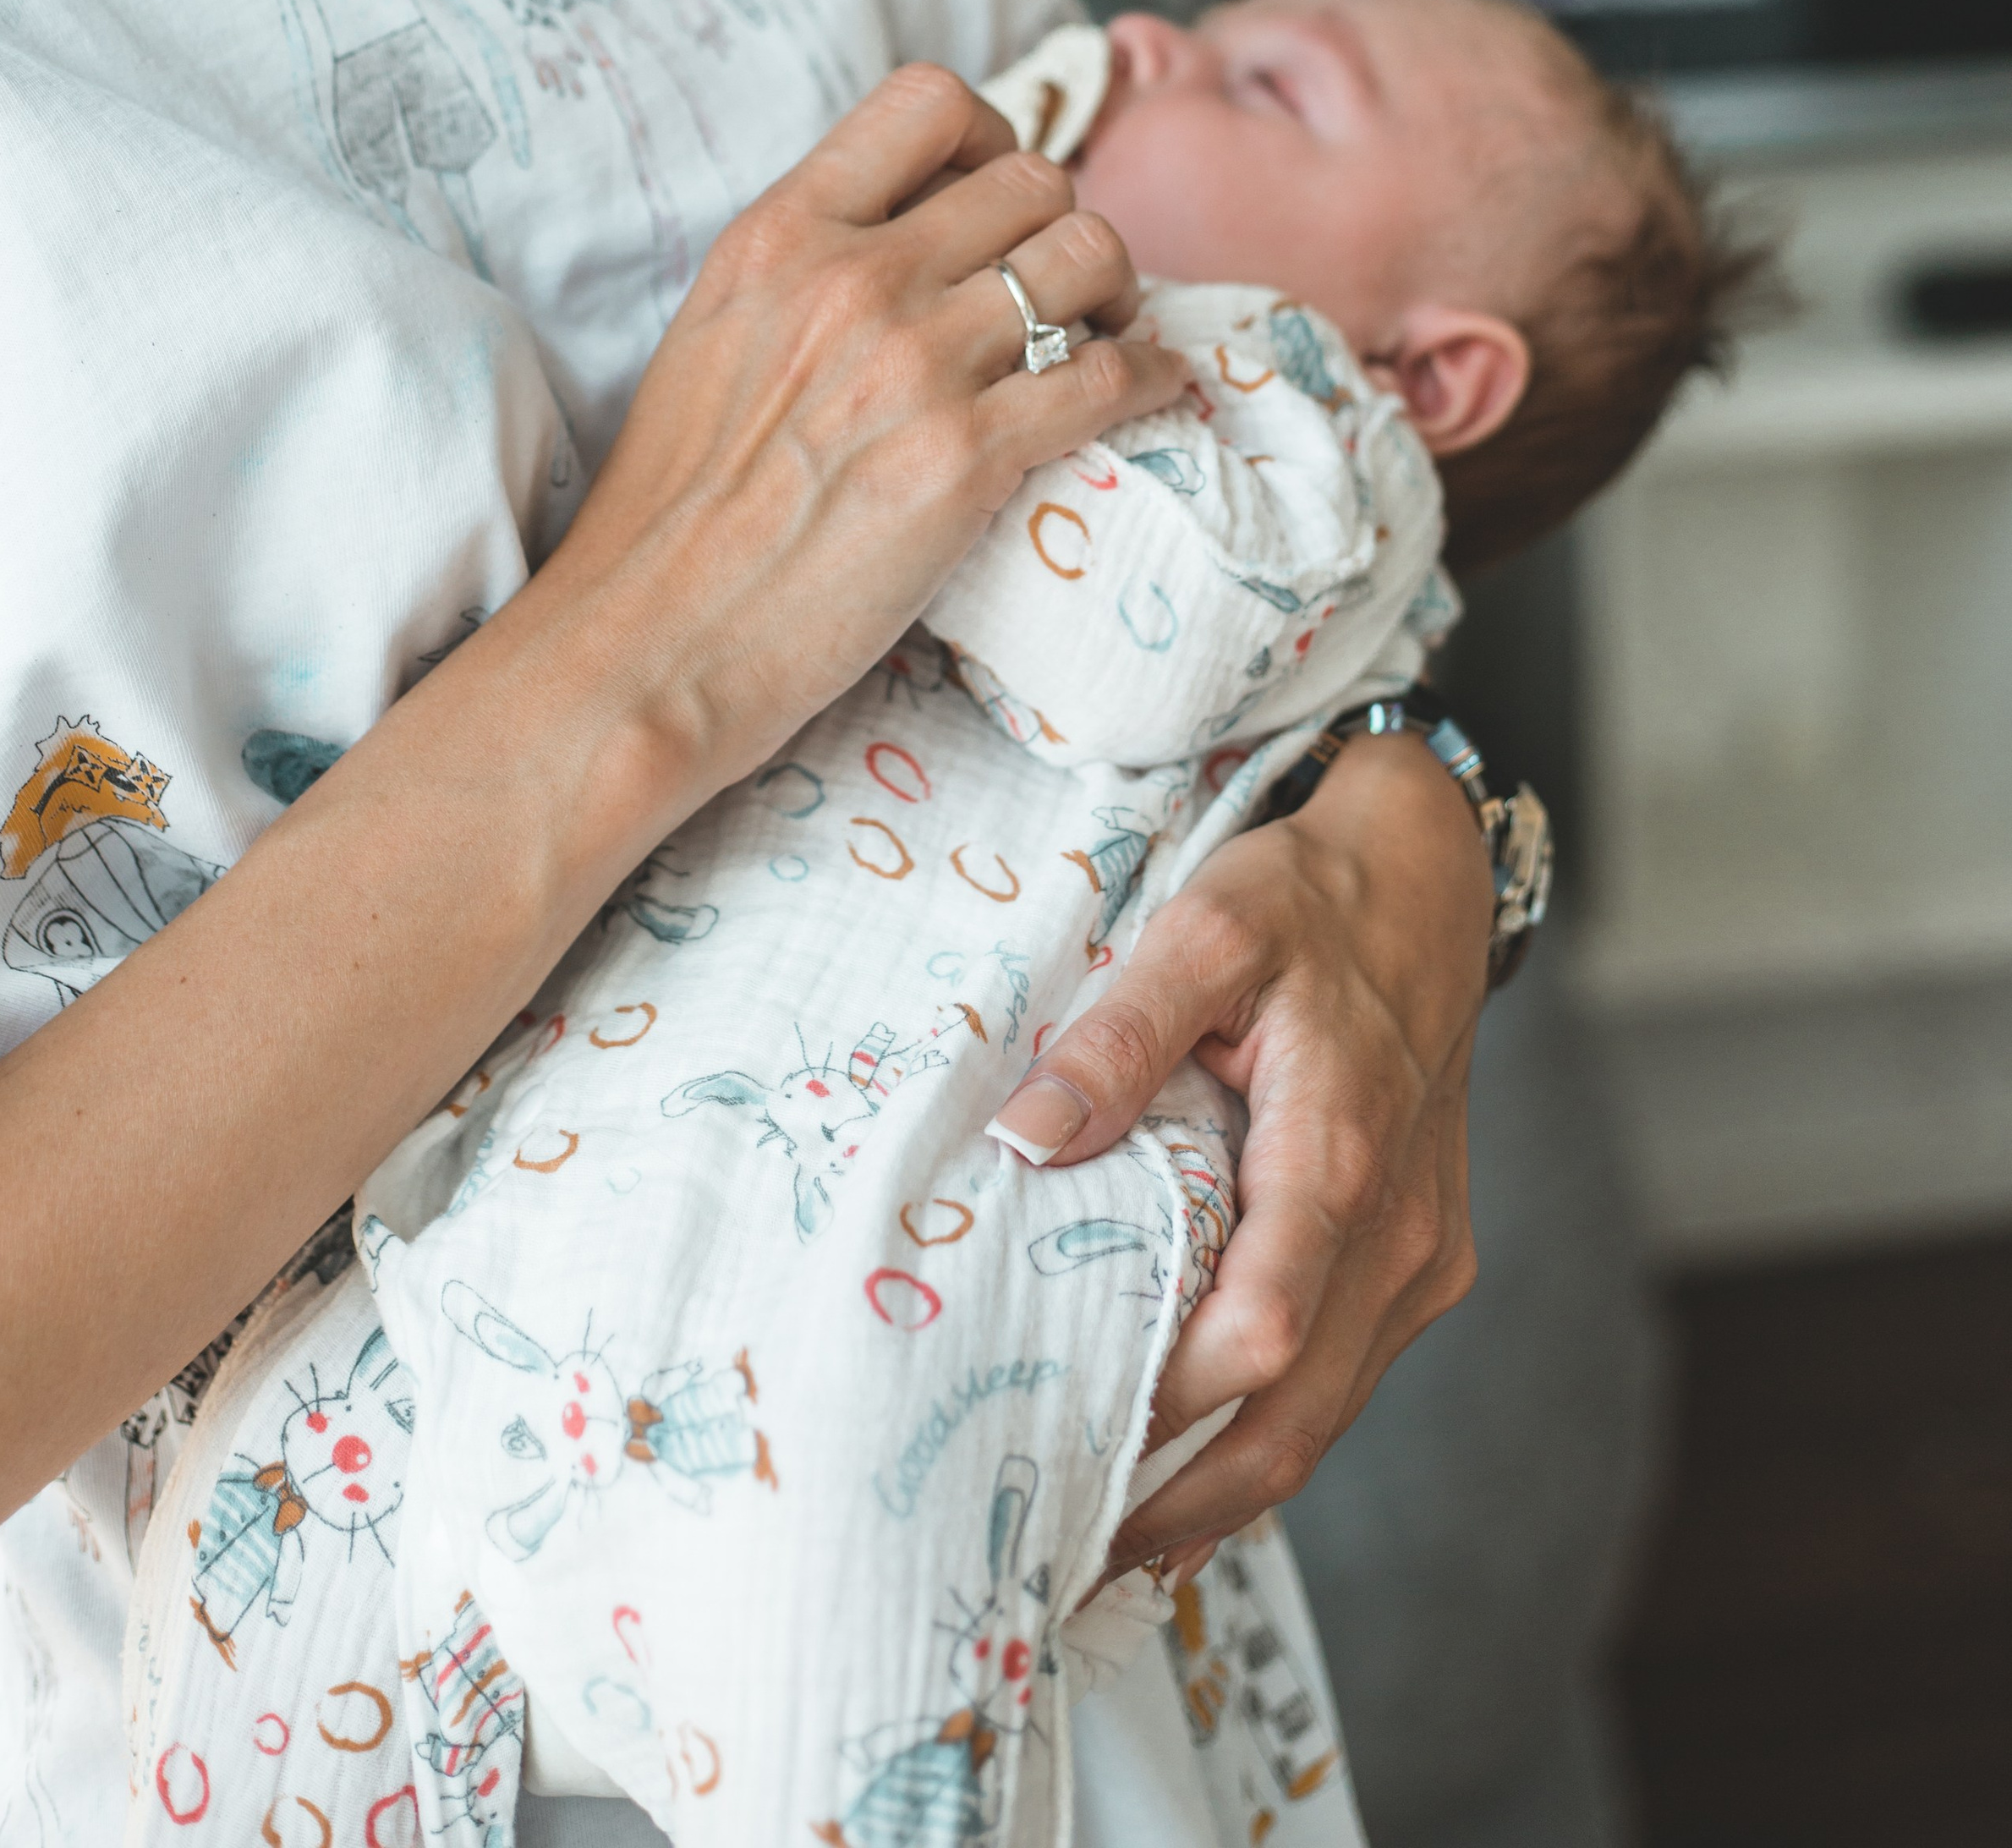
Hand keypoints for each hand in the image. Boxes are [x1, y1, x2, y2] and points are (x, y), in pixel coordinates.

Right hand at [538, 63, 1188, 808]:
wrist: (650, 638)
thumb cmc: (673, 506)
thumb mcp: (716, 332)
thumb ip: (807, 266)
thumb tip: (906, 233)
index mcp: (781, 233)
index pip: (928, 101)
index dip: (990, 133)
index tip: (993, 194)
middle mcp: (855, 276)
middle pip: (1034, 179)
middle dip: (1061, 228)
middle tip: (1055, 292)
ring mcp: (917, 363)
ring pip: (1091, 257)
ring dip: (1113, 294)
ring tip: (1097, 338)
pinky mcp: (969, 457)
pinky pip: (1114, 374)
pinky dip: (1151, 376)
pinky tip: (1146, 392)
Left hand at [986, 728, 1490, 1574]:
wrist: (1425, 881)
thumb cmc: (1307, 901)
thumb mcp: (1204, 930)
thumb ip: (1116, 1037)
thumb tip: (1027, 1140)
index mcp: (1342, 1153)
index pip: (1261, 1330)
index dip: (1170, 1406)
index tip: (1067, 1450)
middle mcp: (1400, 1230)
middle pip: (1299, 1415)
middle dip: (1188, 1504)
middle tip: (1068, 1569)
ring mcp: (1422, 1255)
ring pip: (1327, 1412)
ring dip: (1226, 1489)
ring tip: (1111, 1550)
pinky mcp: (1424, 1259)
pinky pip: (1347, 1375)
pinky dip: (1272, 1432)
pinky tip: (1190, 1470)